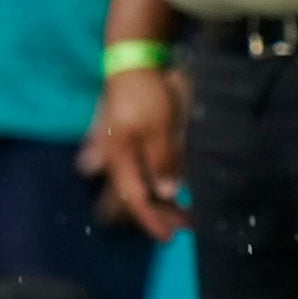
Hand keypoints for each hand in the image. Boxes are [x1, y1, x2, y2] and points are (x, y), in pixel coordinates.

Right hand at [81, 62, 189, 239]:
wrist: (132, 61)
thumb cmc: (146, 95)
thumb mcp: (159, 129)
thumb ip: (162, 162)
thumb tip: (166, 194)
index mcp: (119, 160)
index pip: (135, 200)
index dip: (153, 221)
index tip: (171, 237)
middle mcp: (113, 160)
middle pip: (132, 197)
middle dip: (156, 213)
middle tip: (184, 222)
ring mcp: (116, 150)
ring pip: (133, 184)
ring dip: (155, 198)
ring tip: (181, 206)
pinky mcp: (123, 139)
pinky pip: (135, 169)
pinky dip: (152, 180)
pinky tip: (169, 182)